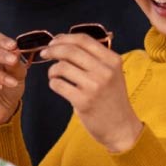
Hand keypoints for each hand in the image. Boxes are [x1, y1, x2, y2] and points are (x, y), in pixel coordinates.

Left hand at [42, 33, 142, 152]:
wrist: (121, 127)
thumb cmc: (112, 98)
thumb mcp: (113, 73)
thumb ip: (96, 58)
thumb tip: (65, 43)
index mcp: (112, 60)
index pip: (84, 40)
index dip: (65, 38)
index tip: (54, 41)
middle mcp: (105, 71)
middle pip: (70, 51)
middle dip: (53, 50)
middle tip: (45, 54)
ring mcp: (94, 86)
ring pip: (61, 67)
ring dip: (52, 70)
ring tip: (54, 75)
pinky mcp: (83, 101)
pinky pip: (58, 85)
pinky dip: (53, 83)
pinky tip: (58, 86)